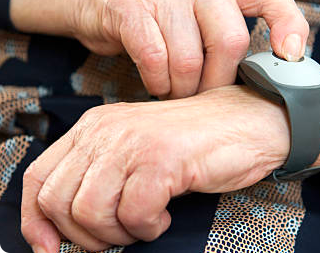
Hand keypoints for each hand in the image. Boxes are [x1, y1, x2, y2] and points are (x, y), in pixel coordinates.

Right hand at [12, 0, 308, 98]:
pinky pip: (155, 60)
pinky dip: (158, 83)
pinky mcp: (131, 6)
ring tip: (177, 91)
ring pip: (189, 59)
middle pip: (229, 43)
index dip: (290, 25)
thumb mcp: (201, 15)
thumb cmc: (162, 20)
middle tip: (204, 96)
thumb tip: (257, 81)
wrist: (102, 0)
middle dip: (217, 82)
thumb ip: (227, 37)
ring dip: (184, 89)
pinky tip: (157, 84)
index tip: (291, 58)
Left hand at [21, 86, 319, 252]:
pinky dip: (148, 227)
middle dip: (85, 235)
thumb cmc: (189, 141)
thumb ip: (98, 176)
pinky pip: (135, 215)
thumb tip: (65, 223)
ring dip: (119, 232)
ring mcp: (133, 143)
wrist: (241, 120)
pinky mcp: (161, 159)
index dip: (36, 220)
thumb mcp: (132, 150)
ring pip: (91, 213)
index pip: (39, 177)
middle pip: (59, 202)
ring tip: (145, 218)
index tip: (51, 245)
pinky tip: (164, 212)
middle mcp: (107, 131)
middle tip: (118, 231)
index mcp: (95, 127)